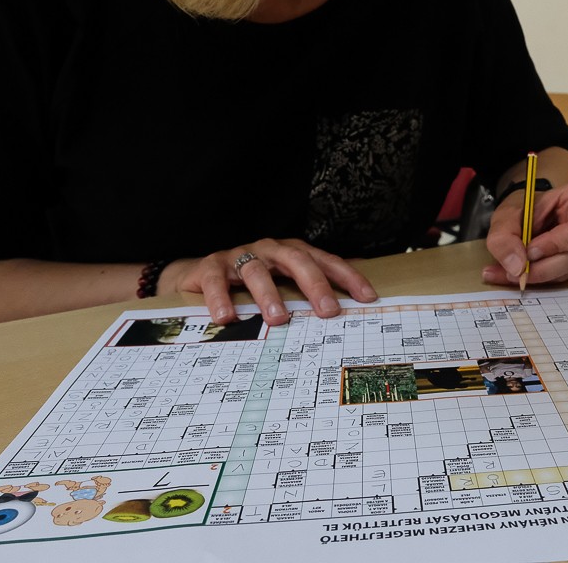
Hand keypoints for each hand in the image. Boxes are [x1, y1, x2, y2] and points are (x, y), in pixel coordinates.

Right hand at [163, 238, 377, 325]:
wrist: (200, 273)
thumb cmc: (252, 278)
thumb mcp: (284, 279)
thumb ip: (313, 285)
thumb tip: (354, 292)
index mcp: (292, 252)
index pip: (325, 261)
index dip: (347, 277)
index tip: (367, 298)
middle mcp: (270, 249)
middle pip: (296, 260)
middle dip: (315, 285)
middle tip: (328, 312)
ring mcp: (240, 256)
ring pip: (257, 271)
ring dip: (269, 295)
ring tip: (279, 318)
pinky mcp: (211, 267)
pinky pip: (216, 281)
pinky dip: (221, 299)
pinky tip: (227, 318)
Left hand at [482, 181, 567, 286]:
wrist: (524, 213)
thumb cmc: (522, 206)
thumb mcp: (506, 214)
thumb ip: (505, 236)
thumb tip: (516, 266)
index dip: (556, 244)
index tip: (529, 252)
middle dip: (541, 268)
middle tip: (511, 272)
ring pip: (567, 271)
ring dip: (536, 276)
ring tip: (506, 273)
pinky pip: (559, 276)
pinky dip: (535, 278)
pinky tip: (515, 274)